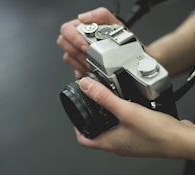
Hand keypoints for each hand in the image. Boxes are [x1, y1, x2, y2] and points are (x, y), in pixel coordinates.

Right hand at [57, 7, 122, 77]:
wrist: (130, 58)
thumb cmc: (122, 41)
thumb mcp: (114, 24)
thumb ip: (100, 15)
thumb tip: (83, 18)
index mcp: (81, 27)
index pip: (66, 30)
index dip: (74, 39)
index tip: (86, 47)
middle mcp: (76, 40)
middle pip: (63, 43)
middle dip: (77, 52)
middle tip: (89, 56)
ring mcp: (77, 54)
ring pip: (68, 58)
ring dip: (81, 62)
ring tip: (94, 64)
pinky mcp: (79, 67)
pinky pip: (75, 71)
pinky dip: (84, 72)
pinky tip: (93, 72)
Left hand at [76, 77, 194, 158]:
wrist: (182, 140)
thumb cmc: (159, 134)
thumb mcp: (126, 111)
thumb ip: (104, 97)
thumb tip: (85, 87)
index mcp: (110, 142)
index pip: (84, 140)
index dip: (76, 128)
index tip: (75, 114)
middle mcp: (117, 144)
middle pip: (96, 133)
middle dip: (90, 118)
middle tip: (89, 104)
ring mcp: (128, 141)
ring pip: (110, 128)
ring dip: (105, 116)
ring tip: (105, 102)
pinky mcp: (138, 136)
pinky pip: (123, 126)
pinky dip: (119, 116)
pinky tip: (126, 105)